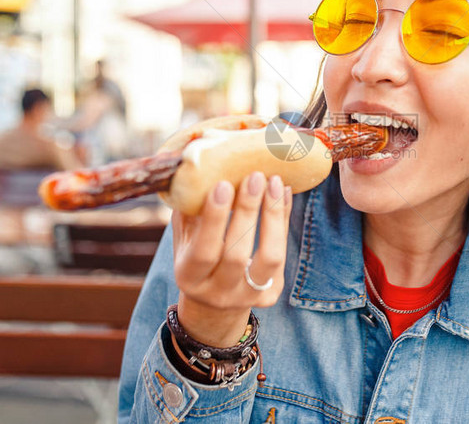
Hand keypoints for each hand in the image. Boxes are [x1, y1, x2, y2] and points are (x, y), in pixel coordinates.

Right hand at [172, 171, 291, 346]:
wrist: (214, 302)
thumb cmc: (197, 256)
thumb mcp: (185, 238)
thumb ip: (189, 210)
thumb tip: (198, 167)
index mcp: (189, 277)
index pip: (204, 251)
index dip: (214, 219)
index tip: (223, 184)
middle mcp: (218, 292)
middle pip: (237, 254)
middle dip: (247, 211)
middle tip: (255, 176)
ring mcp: (247, 296)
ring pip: (269, 258)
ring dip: (273, 216)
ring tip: (274, 182)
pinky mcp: (271, 293)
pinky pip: (282, 254)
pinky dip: (283, 220)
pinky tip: (283, 192)